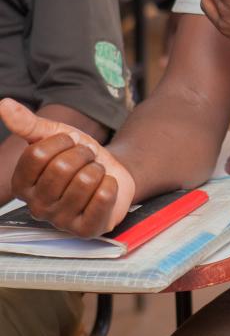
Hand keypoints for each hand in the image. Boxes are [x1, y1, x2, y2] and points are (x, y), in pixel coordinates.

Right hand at [0, 99, 135, 236]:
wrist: (112, 172)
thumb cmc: (78, 156)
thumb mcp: (54, 135)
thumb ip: (28, 124)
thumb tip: (4, 104)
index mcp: (21, 185)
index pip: (36, 154)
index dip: (61, 142)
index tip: (69, 144)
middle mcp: (36, 207)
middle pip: (61, 167)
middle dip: (82, 155)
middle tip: (86, 160)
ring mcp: (60, 222)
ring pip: (84, 181)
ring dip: (97, 169)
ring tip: (95, 173)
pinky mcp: (86, 231)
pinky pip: (103, 197)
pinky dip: (110, 184)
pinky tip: (105, 187)